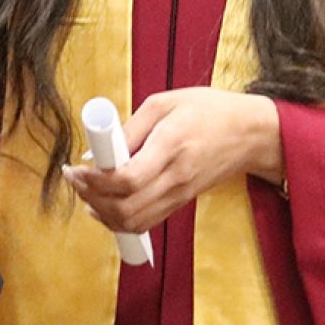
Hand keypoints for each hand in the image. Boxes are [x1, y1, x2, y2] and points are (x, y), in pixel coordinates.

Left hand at [62, 88, 280, 234]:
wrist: (249, 134)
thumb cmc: (209, 110)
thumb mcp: (165, 102)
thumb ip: (130, 127)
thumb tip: (98, 150)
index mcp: (171, 146)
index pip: (129, 178)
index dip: (96, 180)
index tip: (77, 168)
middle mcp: (175, 177)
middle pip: (126, 207)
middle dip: (91, 197)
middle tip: (75, 179)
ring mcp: (180, 194)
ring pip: (134, 222)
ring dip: (103, 213)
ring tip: (86, 191)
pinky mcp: (181, 202)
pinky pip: (146, 222)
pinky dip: (120, 220)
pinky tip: (105, 205)